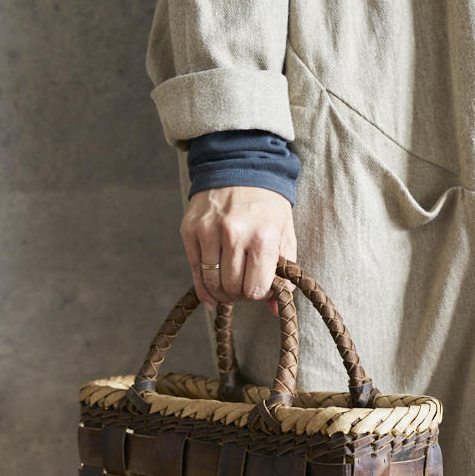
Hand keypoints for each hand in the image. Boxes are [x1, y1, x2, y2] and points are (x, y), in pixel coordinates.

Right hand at [180, 185, 297, 316]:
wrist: (240, 167)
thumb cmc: (267, 205)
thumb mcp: (284, 235)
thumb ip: (284, 273)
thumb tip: (273, 309)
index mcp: (263, 237)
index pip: (256, 289)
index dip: (258, 294)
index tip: (259, 287)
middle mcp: (234, 234)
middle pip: (232, 289)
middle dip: (239, 295)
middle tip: (243, 287)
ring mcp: (208, 231)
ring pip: (212, 283)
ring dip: (221, 292)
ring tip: (229, 286)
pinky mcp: (190, 230)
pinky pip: (195, 271)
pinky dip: (203, 286)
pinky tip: (211, 290)